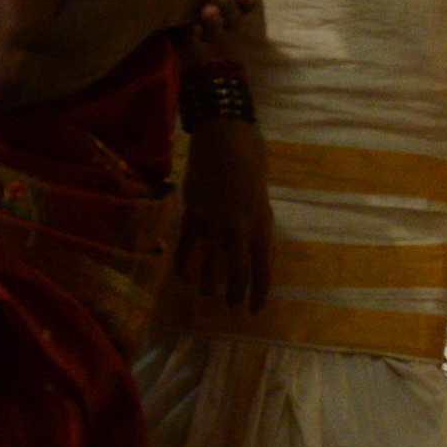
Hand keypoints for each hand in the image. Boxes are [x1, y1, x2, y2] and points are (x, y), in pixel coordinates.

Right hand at [173, 118, 271, 311]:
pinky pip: (186, 245)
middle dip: (234, 293)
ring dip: (208, 283)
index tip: (255, 310)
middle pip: (236, 271)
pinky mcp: (193, 211)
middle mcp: (239, 226)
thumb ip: (255, 226)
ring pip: (210, 262)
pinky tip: (183, 277)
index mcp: (262, 223)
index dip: (259, 293)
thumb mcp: (261, 199)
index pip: (263, 268)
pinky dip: (184, 264)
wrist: (226, 137)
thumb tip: (250, 251)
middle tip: (231, 306)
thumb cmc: (250, 165)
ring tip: (207, 294)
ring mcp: (214, 219)